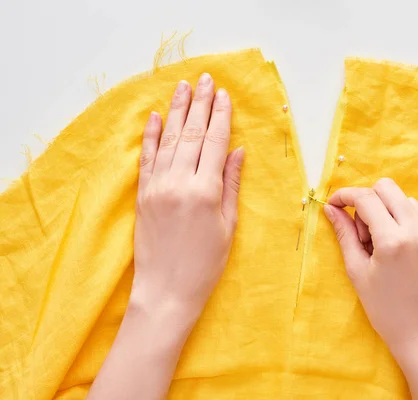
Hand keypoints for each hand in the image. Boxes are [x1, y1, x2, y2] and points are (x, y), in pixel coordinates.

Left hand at [88, 74, 243, 399]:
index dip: (221, 116)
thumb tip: (237, 150)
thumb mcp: (228, 225)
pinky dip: (151, 135)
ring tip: (183, 86)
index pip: (214, 142)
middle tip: (205, 79)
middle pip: (192, 134)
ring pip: (169, 140)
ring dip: (177, 110)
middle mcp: (179, 182)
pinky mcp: (142, 194)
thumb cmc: (206, 264)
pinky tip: (157, 116)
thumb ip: (230, 183)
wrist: (166, 290)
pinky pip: (147, 158)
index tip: (224, 94)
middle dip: (200, 104)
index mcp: (206, 191)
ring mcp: (157, 186)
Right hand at [325, 178, 417, 398]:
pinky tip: (394, 244)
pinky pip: (416, 210)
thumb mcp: (357, 270)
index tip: (333, 204)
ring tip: (379, 243)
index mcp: (393, 239)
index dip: (344, 196)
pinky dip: (400, 217)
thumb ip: (344, 233)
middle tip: (361, 232)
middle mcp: (417, 228)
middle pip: (385, 187)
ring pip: (401, 197)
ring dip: (384, 209)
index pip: (366, 198)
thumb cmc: (384, 307)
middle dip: (366, 200)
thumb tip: (331, 209)